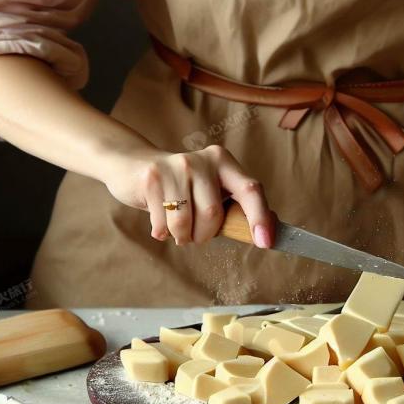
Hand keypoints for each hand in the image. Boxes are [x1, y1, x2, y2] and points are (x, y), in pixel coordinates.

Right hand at [104, 144, 274, 246]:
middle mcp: (203, 160)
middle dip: (204, 234)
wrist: (134, 165)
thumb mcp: (211, 190)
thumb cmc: (182, 187)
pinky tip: (159, 219)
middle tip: (196, 233)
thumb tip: (268, 232)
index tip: (265, 242)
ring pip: (186, 222)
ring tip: (177, 228)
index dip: (259, 217)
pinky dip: (162, 232)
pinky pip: (163, 223)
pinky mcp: (153, 178)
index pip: (250, 189)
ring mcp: (176, 167)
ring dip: (182, 236)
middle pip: (213, 214)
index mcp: (224, 162)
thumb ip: (237, 208)